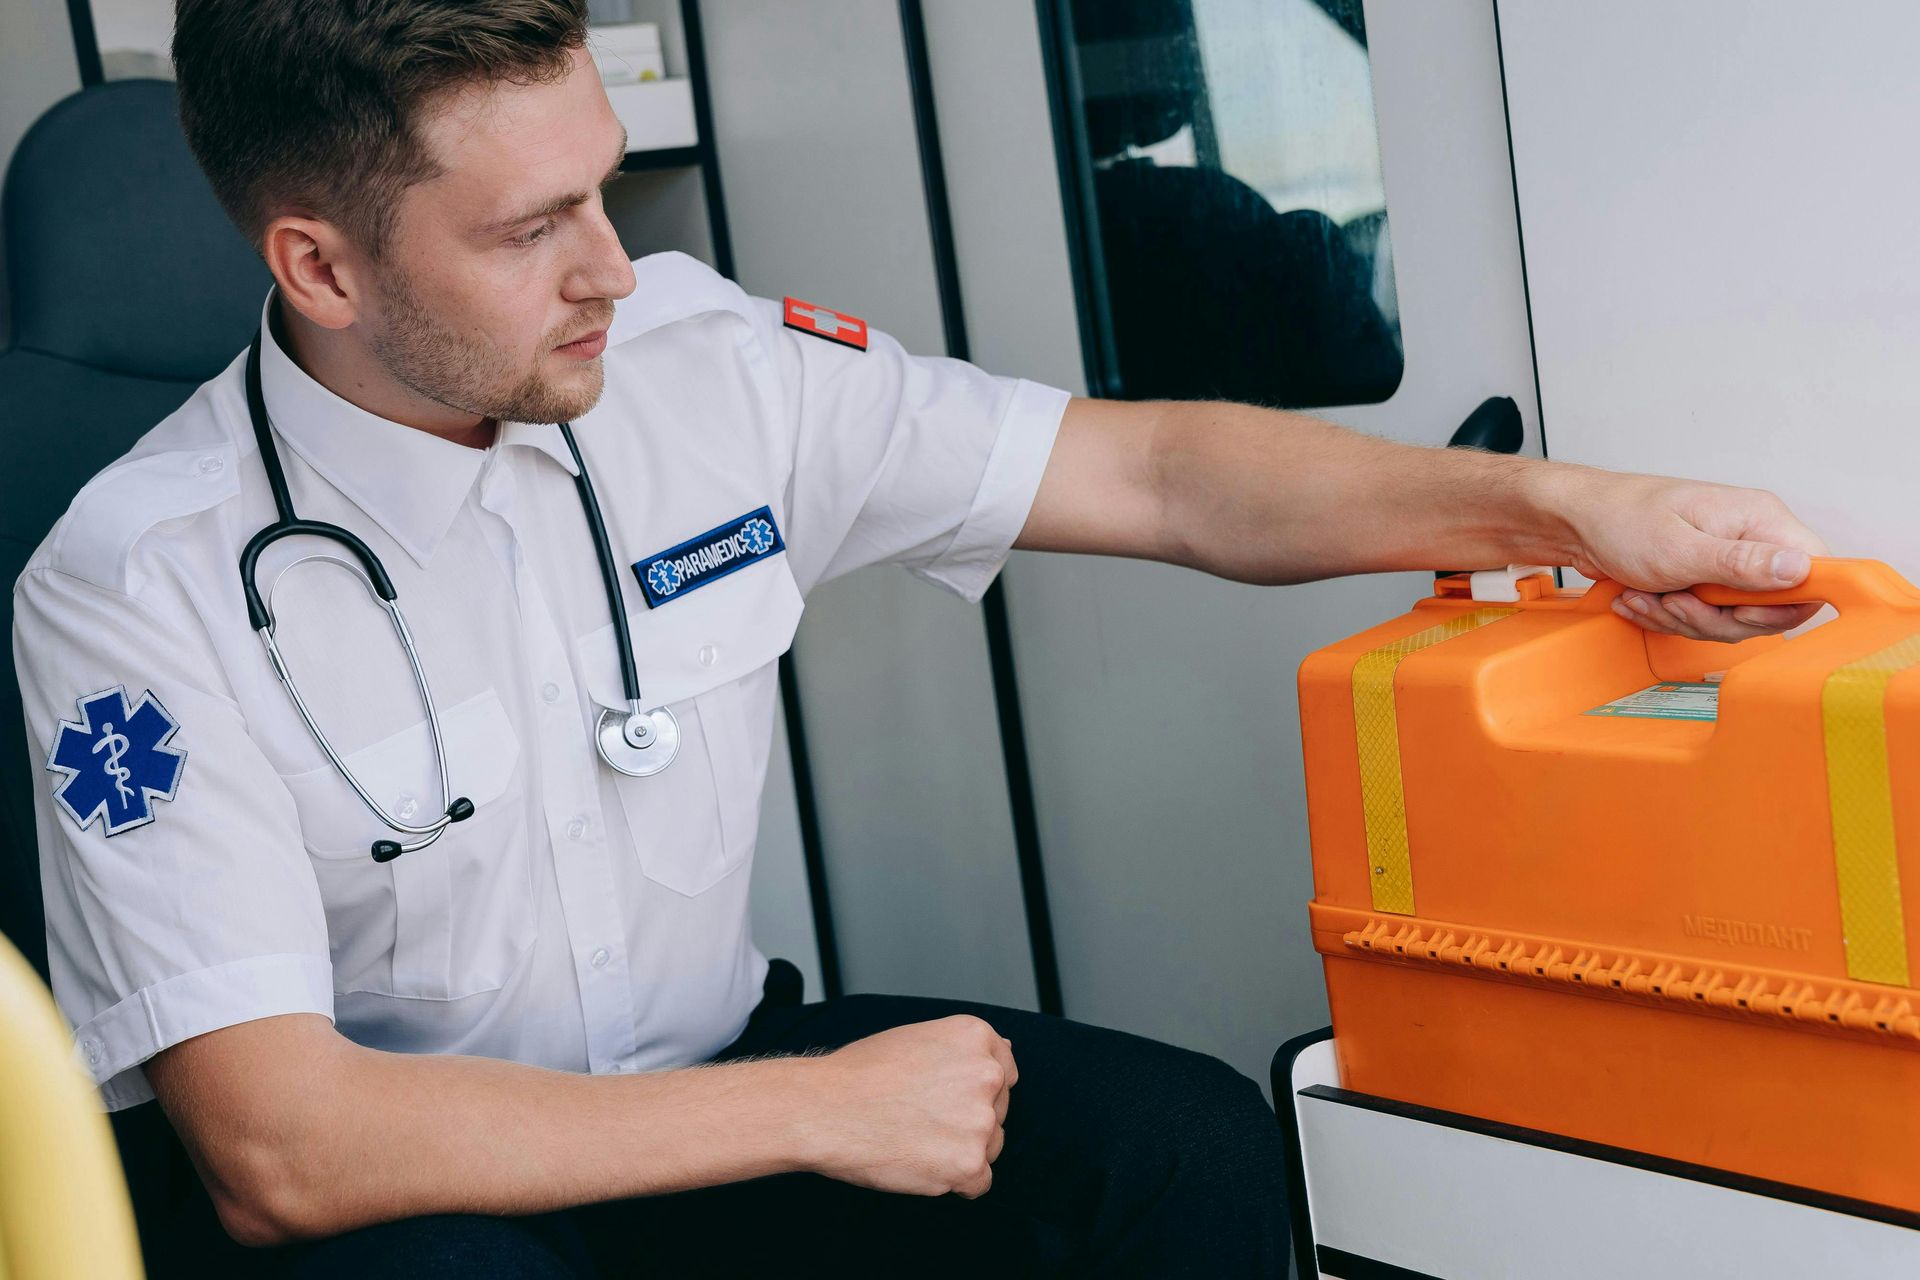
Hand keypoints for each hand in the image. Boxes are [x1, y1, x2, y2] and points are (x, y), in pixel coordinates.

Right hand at [798, 1015, 1016, 1198]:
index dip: (972, 1091)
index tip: (945, 1097)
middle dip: (966, 1121)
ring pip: (990, 1147)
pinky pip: (979, 1183)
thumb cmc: (859, 1074)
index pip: (1004, 1073)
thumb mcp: (917, 1037)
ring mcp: (980, 1121)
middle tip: (919, 1118)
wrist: (823, 1109)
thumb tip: (1006, 1050)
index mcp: (975, 1038)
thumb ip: (964, 1049)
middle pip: (997, 1112)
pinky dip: (953, 1182)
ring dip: (960, 1151)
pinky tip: (921, 1164)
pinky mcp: (968, 1164)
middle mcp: (986, 1075)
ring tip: (915, 1139)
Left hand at [1545, 467, 1828, 640]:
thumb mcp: (1681, 549)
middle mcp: (1750, 540)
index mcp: (1760, 520)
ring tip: (1647, 596)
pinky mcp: (1701, 580)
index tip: (1739, 611)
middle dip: (1716, 618)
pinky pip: (1701, 618)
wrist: (1572, 522)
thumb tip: (1801, 569)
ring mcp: (1725, 562)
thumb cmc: (1619, 520)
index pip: (1815, 571)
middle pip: (1769, 608)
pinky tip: (1638, 598)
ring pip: (1731, 620)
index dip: (1784, 604)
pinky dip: (1666, 617)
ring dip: (1682, 618)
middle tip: (1677, 603)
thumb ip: (1743, 565)